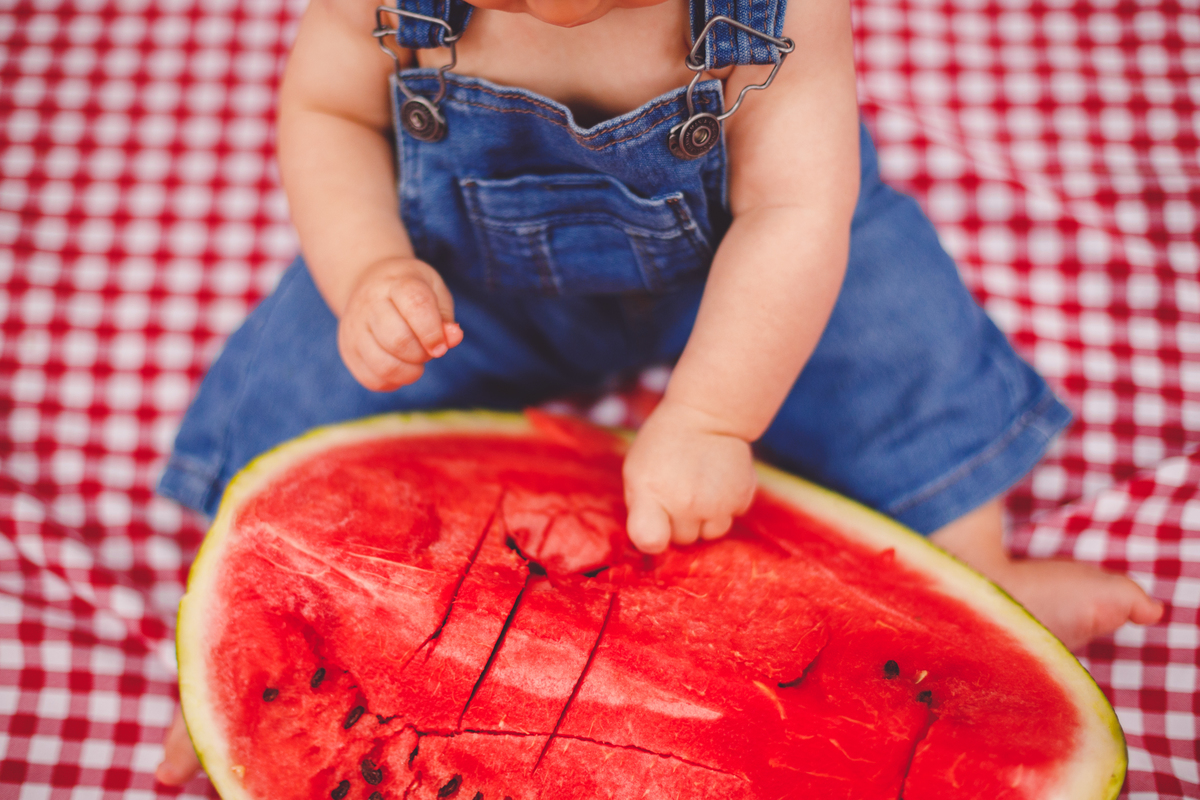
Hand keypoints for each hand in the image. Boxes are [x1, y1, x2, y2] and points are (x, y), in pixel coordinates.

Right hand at [337, 258, 462, 390]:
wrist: (367, 282)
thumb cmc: (409, 291)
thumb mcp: (433, 291)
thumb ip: (445, 317)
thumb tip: (453, 338)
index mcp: (396, 282)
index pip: (416, 305)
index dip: (433, 332)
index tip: (441, 347)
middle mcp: (369, 303)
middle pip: (398, 340)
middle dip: (422, 354)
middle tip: (427, 350)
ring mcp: (354, 328)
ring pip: (384, 365)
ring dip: (409, 372)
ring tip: (415, 362)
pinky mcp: (348, 350)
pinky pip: (372, 380)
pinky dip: (393, 381)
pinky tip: (399, 366)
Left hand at [623, 401, 756, 553]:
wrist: (708, 415)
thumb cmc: (664, 444)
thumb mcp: (636, 469)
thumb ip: (639, 508)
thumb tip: (650, 543)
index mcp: (651, 494)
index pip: (650, 541)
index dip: (652, 540)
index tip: (655, 527)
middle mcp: (686, 503)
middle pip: (683, 540)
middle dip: (679, 522)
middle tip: (679, 491)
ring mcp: (717, 503)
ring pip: (711, 534)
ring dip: (705, 518)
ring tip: (700, 488)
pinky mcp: (742, 497)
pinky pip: (732, 517)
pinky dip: (727, 505)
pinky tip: (718, 482)